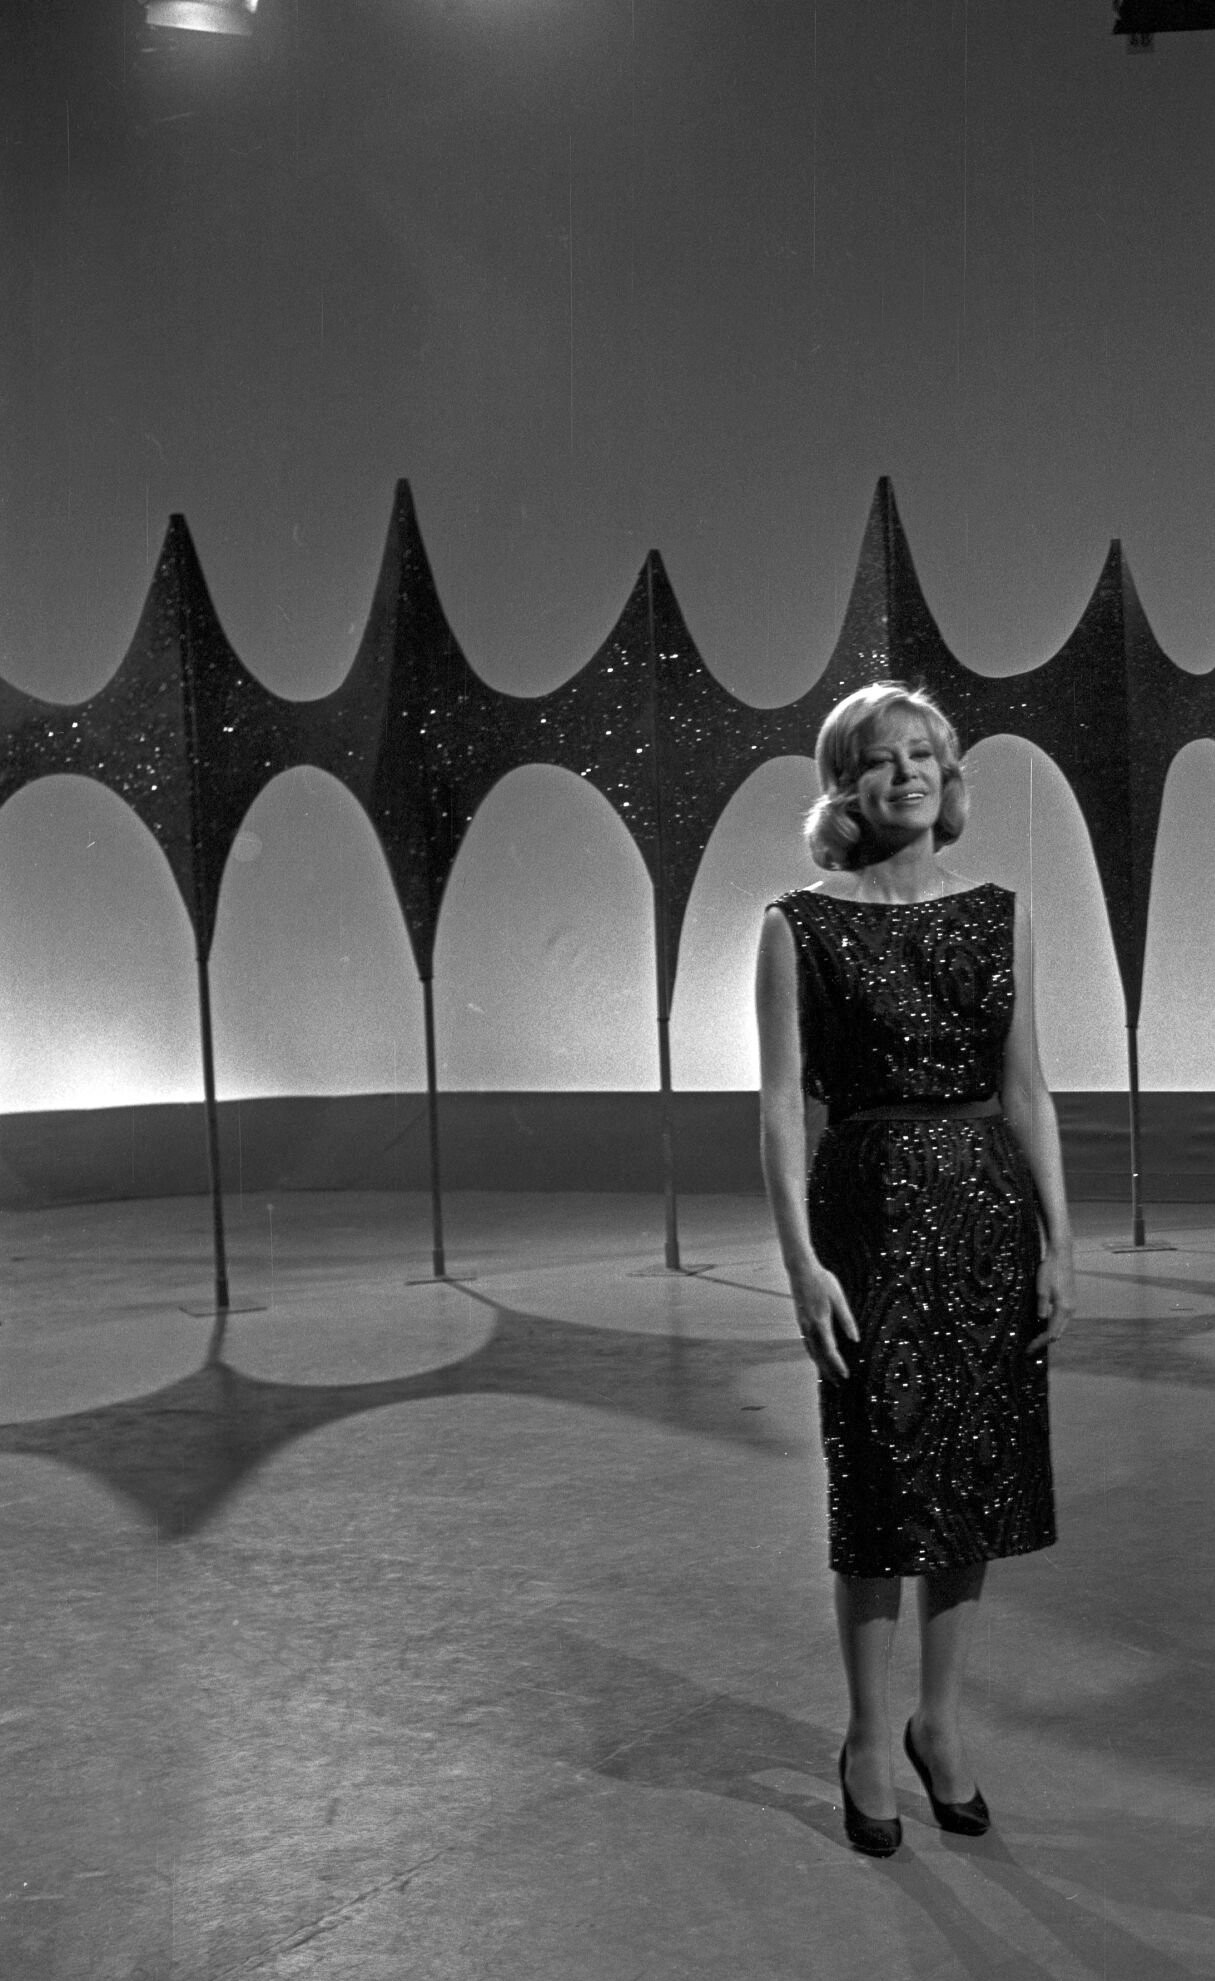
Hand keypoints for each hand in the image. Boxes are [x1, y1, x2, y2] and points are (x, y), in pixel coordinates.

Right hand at [788, 1262, 858, 1382]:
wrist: (801, 1270)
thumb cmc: (823, 1281)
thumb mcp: (839, 1298)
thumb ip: (846, 1319)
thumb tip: (855, 1339)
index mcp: (821, 1322)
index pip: (830, 1350)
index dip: (838, 1364)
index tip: (845, 1375)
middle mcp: (810, 1326)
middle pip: (819, 1355)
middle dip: (828, 1370)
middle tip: (838, 1383)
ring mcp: (803, 1324)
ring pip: (811, 1350)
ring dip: (819, 1364)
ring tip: (827, 1375)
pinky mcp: (801, 1320)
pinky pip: (807, 1342)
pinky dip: (812, 1353)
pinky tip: (816, 1356)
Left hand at [1027, 1240, 1075, 1355]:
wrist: (1060, 1254)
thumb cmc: (1049, 1270)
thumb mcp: (1041, 1289)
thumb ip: (1042, 1307)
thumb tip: (1041, 1322)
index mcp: (1064, 1309)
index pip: (1051, 1333)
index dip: (1040, 1342)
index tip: (1029, 1349)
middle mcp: (1071, 1309)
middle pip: (1058, 1332)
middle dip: (1044, 1340)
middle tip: (1030, 1346)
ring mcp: (1072, 1304)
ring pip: (1061, 1325)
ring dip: (1049, 1332)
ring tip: (1035, 1336)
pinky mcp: (1070, 1299)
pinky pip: (1063, 1317)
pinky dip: (1054, 1323)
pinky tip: (1044, 1322)